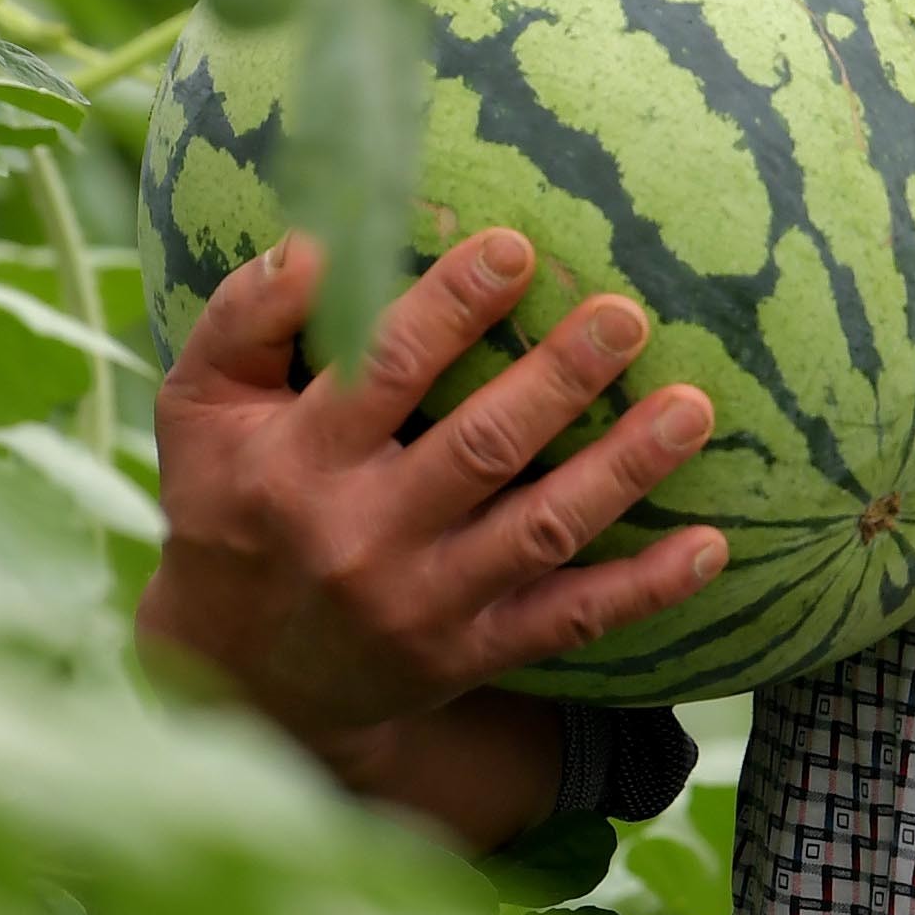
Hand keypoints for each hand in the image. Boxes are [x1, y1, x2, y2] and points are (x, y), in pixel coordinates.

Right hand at [137, 229, 726, 840]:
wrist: (239, 675)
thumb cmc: (230, 507)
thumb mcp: (201, 411)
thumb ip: (245, 320)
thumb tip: (315, 239)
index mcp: (297, 463)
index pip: (383, 371)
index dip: (451, 307)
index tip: (517, 248)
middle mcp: (362, 537)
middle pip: (480, 448)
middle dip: (560, 379)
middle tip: (628, 314)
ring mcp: (424, 604)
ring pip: (542, 531)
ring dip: (624, 469)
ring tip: (695, 408)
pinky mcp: (472, 654)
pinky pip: (571, 622)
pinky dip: (646, 588)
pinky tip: (712, 544)